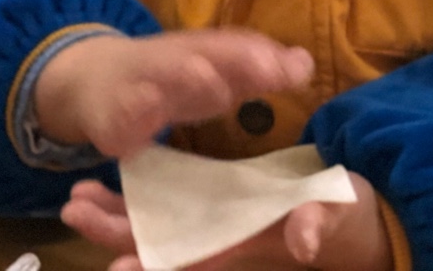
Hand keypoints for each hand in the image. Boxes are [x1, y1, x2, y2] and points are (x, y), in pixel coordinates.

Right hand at [33, 30, 314, 159]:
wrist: (96, 79)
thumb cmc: (171, 78)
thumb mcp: (214, 72)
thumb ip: (256, 70)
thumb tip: (305, 64)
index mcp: (202, 50)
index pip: (237, 47)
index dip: (264, 56)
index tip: (297, 69)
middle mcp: (175, 60)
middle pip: (206, 54)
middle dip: (236, 60)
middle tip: (268, 68)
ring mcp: (141, 84)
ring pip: (166, 77)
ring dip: (190, 78)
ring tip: (216, 85)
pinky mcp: (113, 116)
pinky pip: (124, 118)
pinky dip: (135, 121)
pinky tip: (152, 129)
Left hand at [61, 170, 392, 270]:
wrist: (359, 217)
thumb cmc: (350, 218)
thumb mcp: (341, 216)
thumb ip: (322, 222)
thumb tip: (305, 239)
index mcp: (246, 245)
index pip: (191, 261)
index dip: (153, 264)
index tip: (117, 266)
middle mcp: (223, 240)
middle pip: (158, 246)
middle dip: (115, 234)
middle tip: (74, 209)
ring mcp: (219, 222)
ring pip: (157, 226)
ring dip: (117, 214)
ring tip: (76, 197)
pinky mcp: (222, 201)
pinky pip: (173, 202)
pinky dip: (142, 192)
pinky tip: (119, 171)